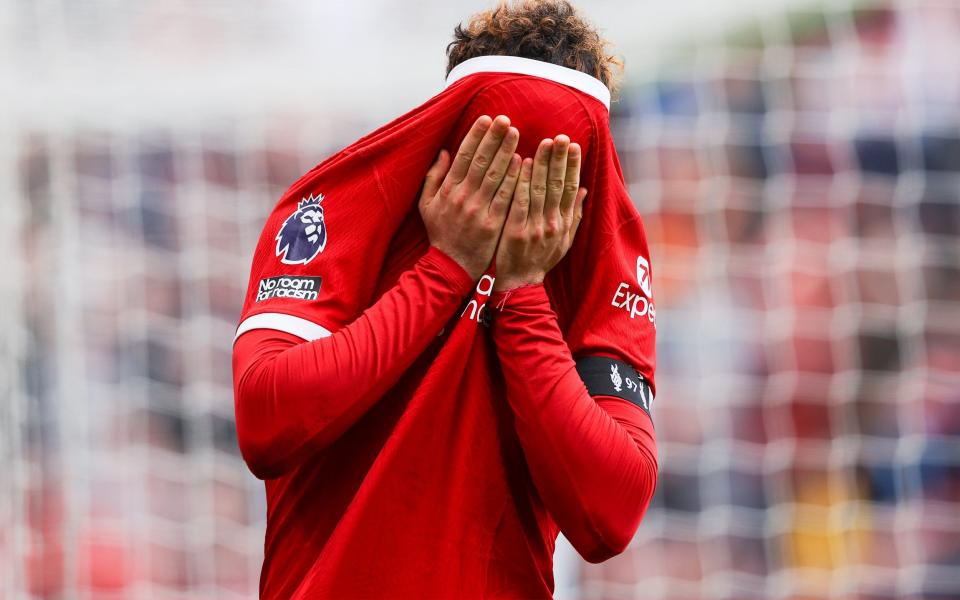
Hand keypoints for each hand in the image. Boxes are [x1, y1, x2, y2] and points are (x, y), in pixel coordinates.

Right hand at [419, 115, 521, 279]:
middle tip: (505, 119)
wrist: (451, 266)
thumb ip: (433, 177)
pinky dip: (514, 178)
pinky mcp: (493, 223)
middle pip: (481, 161)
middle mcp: (463, 197)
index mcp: (447, 190)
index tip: (486, 118)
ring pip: (495, 176)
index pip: (463, 156)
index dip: (475, 136)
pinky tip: (522, 162)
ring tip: (515, 133)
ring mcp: (478, 210)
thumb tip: (444, 151)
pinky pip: (506, 197)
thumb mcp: (426, 205)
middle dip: (493, 138)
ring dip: (506, 152)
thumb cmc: (441, 233)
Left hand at [493, 135, 586, 291]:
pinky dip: (523, 181)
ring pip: (541, 190)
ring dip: (543, 164)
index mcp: (564, 223)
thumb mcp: (564, 240)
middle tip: (561, 136)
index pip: (572, 188)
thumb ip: (575, 214)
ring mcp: (535, 228)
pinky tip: (524, 163)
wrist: (520, 283)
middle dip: (560, 159)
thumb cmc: (540, 259)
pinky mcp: (516, 231)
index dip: (573, 166)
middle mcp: (553, 224)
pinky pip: (521, 202)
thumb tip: (585, 189)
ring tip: (545, 143)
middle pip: (558, 185)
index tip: (574, 145)